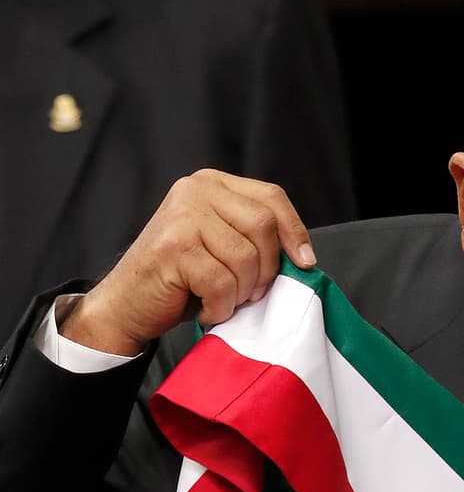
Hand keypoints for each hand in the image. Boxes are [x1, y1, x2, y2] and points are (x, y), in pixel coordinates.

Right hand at [61, 170, 315, 357]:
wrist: (128, 303)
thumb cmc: (182, 281)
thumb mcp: (222, 247)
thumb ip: (253, 238)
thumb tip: (304, 256)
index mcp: (212, 184)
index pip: (271, 197)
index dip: (295, 231)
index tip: (306, 263)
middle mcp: (196, 190)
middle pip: (264, 227)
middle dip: (266, 271)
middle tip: (246, 293)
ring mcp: (183, 216)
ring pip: (246, 259)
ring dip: (240, 293)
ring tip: (220, 299)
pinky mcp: (174, 246)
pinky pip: (223, 283)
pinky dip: (219, 307)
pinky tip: (204, 307)